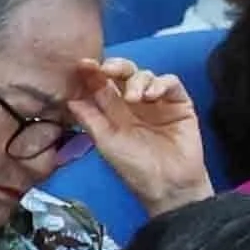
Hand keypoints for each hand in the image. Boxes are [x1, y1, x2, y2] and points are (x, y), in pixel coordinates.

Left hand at [69, 55, 212, 214]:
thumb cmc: (135, 168)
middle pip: (124, 74)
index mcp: (114, 112)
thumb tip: (70, 99)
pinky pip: (171, 83)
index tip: (84, 65)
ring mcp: (158, 102)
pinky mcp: (180, 104)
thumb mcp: (106, 142)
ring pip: (146, 75)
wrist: (168, 184)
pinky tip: (152, 96)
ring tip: (135, 98)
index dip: (93, 74)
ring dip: (137, 80)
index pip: (102, 86)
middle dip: (115, 67)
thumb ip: (90, 119)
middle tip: (107, 69)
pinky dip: (161, 84)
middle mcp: (134, 104)